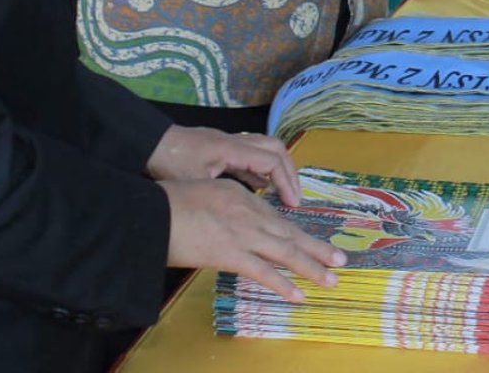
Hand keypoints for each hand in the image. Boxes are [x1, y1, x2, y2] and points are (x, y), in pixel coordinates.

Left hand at [147, 125, 302, 206]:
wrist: (149, 142)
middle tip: (294, 198)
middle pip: (276, 149)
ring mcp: (229, 144)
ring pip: (265, 150)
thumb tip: (241, 219)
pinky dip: (260, 172)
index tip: (292, 204)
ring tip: (282, 196)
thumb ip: (219, 198)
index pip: (272, 160)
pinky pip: (250, 157)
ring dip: (277, 171)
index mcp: (233, 149)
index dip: (286, 182)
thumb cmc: (170, 162)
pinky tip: (261, 190)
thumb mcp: (194, 184)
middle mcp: (236, 142)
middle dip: (289, 173)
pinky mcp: (221, 150)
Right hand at [163, 178, 345, 301]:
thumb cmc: (165, 204)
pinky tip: (298, 295)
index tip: (311, 241)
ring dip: (311, 267)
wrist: (148, 212)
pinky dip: (283, 284)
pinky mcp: (230, 254)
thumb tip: (225, 223)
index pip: (274, 218)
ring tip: (331, 279)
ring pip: (285, 252)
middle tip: (340, 259)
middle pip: (289, 233)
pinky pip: (263, 272)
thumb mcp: (200, 193)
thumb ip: (219, 207)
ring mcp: (241, 233)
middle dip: (316, 247)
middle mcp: (247, 212)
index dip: (296, 232)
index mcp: (239, 196)